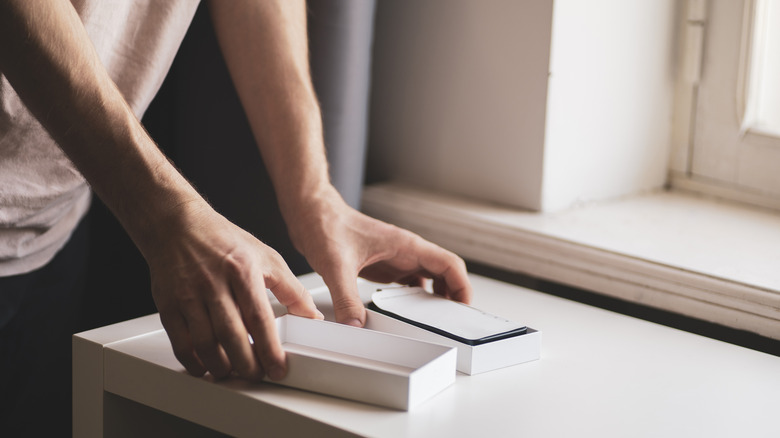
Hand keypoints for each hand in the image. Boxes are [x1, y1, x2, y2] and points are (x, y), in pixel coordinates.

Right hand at [147, 201, 322, 380]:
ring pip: (204, 343)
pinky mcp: (167, 304)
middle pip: (231, 335)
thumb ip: (291, 289)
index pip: (259, 317)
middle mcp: (213, 283)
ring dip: (221, 366)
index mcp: (242, 270)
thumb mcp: (266, 257)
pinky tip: (206, 366)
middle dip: (246, 364)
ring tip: (234, 372)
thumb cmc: (223, 240)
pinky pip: (180, 342)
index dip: (269, 348)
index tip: (278, 367)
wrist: (177, 225)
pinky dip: (194, 361)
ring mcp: (188, 295)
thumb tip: (312, 316)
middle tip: (257, 375)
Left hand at [288, 189, 471, 326]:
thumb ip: (346, 298)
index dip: (463, 286)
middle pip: (444, 273)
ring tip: (435, 320)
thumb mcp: (336, 266)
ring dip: (436, 296)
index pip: (449, 264)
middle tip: (452, 321)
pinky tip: (407, 311)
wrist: (310, 212)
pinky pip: (409, 280)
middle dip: (453, 296)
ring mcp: (395, 257)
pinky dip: (415, 296)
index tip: (464, 308)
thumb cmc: (326, 225)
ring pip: (428, 277)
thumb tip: (354, 326)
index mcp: (406, 245)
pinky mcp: (383, 264)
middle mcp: (405, 251)